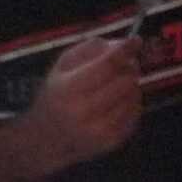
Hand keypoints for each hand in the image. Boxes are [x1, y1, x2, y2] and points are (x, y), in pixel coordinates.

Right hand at [23, 36, 141, 166]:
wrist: (46, 141)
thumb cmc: (55, 97)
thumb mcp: (61, 67)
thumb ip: (89, 50)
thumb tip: (121, 45)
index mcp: (69, 89)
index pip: (106, 65)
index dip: (124, 50)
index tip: (136, 39)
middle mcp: (84, 111)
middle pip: (124, 81)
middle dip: (130, 67)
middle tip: (127, 63)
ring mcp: (99, 130)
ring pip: (133, 97)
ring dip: (131, 85)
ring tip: (118, 84)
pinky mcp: (111, 142)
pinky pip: (134, 114)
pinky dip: (131, 103)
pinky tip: (118, 102)